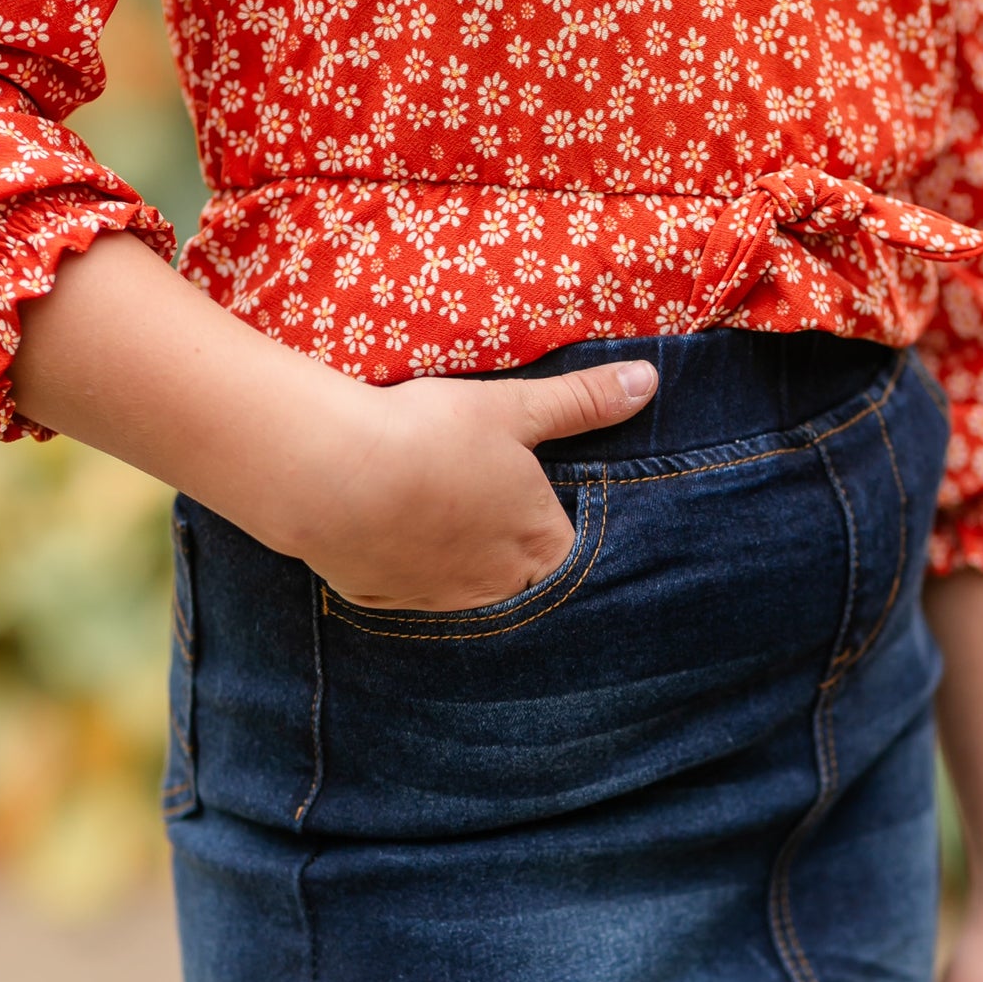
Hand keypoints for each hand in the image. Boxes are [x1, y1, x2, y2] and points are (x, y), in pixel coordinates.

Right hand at [293, 357, 657, 610]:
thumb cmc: (435, 436)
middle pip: (518, 576)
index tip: (531, 496)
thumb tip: (648, 382)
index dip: (552, 522)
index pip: (568, 551)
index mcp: (539, 543)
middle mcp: (498, 585)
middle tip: (476, 500)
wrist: (334, 473)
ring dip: (452, 557)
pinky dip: (397, 562)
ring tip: (430, 509)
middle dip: (505, 546)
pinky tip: (384, 527)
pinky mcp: (382, 599)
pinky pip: (401, 587)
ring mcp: (438, 599)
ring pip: (459, 586)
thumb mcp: (515, 407)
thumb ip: (582, 401)